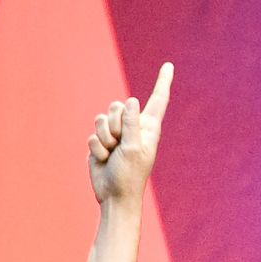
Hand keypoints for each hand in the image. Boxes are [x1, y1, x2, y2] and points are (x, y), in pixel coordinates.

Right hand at [87, 62, 172, 205]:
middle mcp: (132, 127)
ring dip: (104, 138)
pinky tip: (104, 160)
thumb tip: (131, 101)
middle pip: (117, 106)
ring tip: (111, 153)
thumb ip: (132, 124)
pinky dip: (96, 149)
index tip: (168, 65)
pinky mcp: (100, 142)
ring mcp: (115, 134)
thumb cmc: (130, 175)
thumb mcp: (134, 148)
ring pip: (101, 119)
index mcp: (148, 127)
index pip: (158, 100)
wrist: (114, 196)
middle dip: (114, 124)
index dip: (163, 82)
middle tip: (119, 144)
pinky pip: (92, 135)